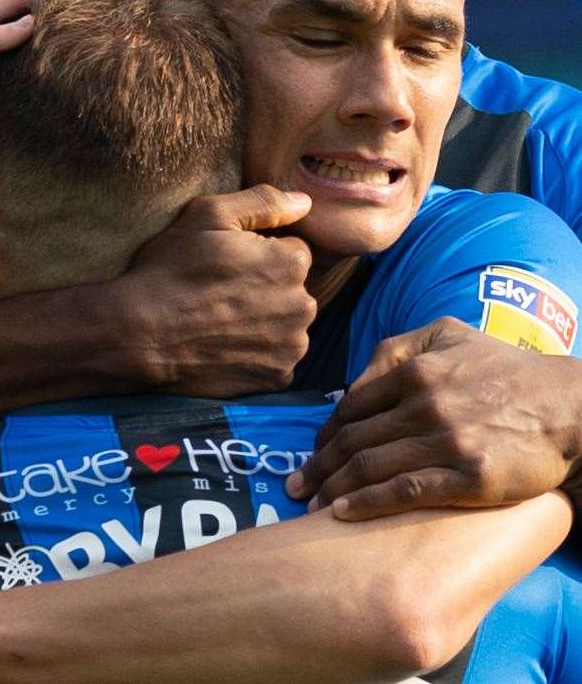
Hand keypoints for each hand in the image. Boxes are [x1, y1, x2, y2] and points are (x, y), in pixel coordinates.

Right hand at [111, 184, 315, 395]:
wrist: (139, 335)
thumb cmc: (170, 270)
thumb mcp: (207, 215)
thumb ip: (263, 202)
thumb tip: (305, 202)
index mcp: (291, 263)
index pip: (291, 251)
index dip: (258, 254)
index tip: (227, 263)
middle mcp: (302, 306)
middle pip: (292, 290)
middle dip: (266, 288)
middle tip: (219, 292)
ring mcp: (290, 347)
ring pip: (285, 326)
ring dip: (264, 322)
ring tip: (218, 321)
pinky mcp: (275, 378)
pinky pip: (275, 359)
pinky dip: (256, 354)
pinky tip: (223, 346)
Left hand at [288, 317, 581, 518]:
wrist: (570, 407)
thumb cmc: (505, 369)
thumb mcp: (449, 336)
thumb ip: (398, 347)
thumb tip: (356, 377)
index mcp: (414, 370)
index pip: (350, 407)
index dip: (323, 434)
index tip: (310, 453)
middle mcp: (424, 404)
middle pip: (352, 440)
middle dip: (317, 466)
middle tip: (294, 485)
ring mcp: (446, 442)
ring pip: (371, 467)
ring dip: (333, 489)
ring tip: (311, 505)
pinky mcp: (470, 477)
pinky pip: (405, 492)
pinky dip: (368, 503)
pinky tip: (344, 514)